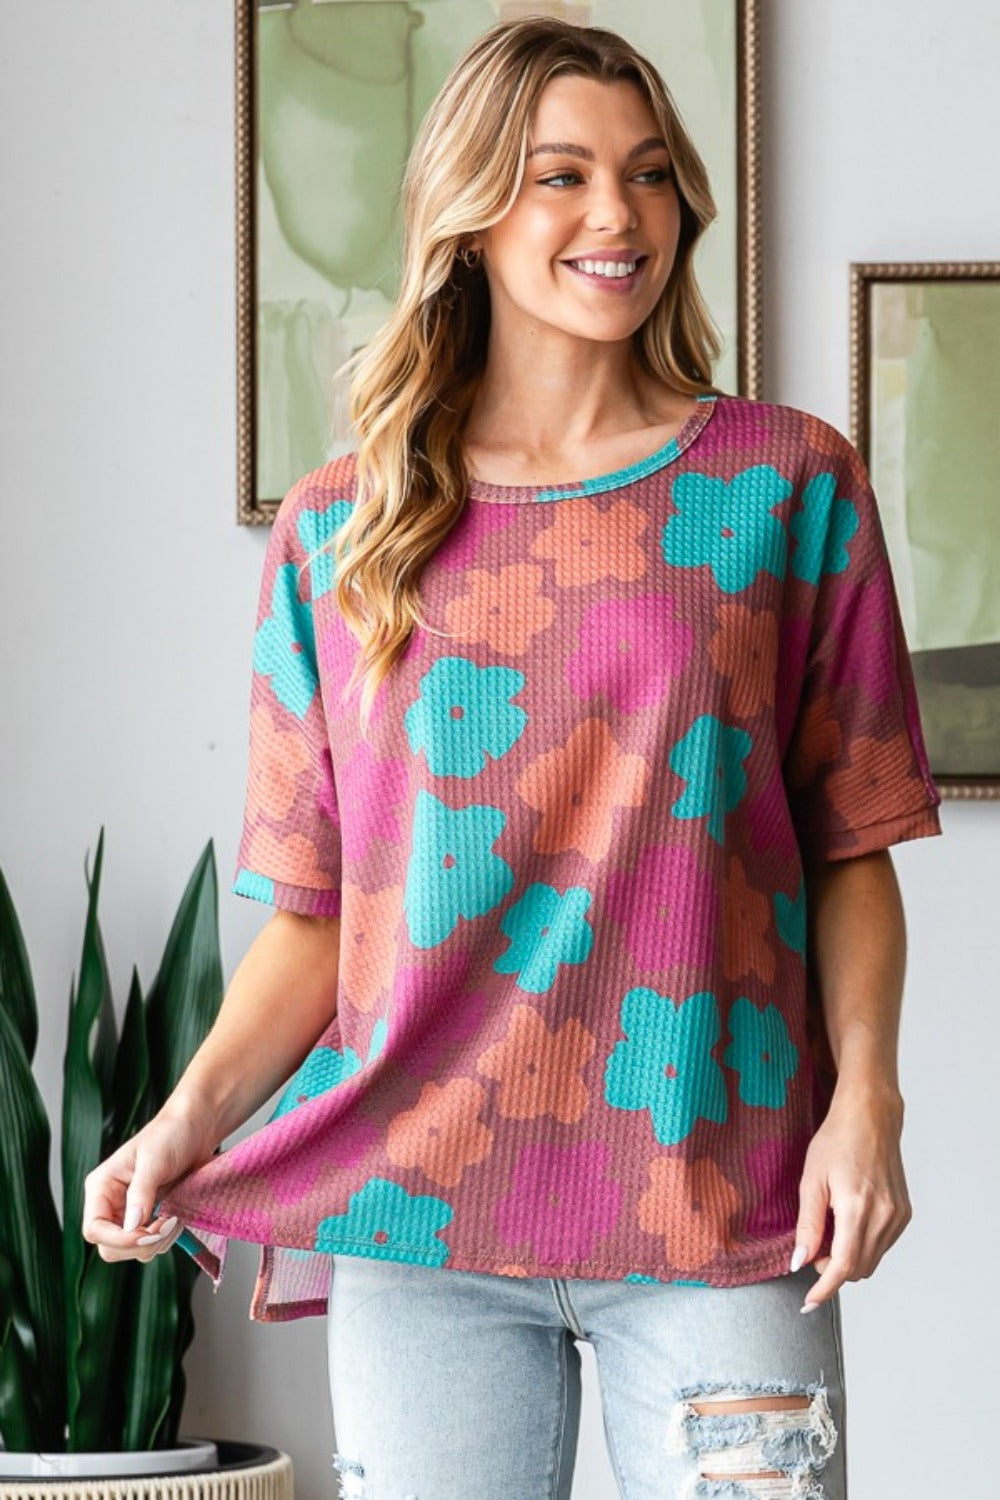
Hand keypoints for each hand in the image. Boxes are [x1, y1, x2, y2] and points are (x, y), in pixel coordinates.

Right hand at [81, 1107, 216, 1263]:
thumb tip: (132, 1226)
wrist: (196, 1128)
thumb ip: (141, 1192)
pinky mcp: (148, 1218)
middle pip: (110, 1248)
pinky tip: (176, 1221)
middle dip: (139, 1244)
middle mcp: (110, 1204)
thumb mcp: (154, 1160)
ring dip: (156, 1243)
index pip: (94, 1230)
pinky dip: (163, 1241)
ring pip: (131, 1251)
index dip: (118, 1239)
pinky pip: (148, 1245)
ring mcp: (129, 1213)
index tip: (148, 1234)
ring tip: (175, 1220)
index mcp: (101, 1187)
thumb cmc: (171, 1134)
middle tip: (166, 1225)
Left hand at [792, 1085, 910, 1311]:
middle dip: (832, 1271)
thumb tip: (799, 1262)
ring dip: (848, 1260)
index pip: (842, 1266)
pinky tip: (848, 1224)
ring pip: (871, 1261)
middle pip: (858, 1268)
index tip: (808, 1302)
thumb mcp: (811, 1180)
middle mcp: (884, 1216)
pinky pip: (882, 1246)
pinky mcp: (904, 1214)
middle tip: (812, 1249)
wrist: (870, 1117)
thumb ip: (807, 1225)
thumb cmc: (836, 1141)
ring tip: (829, 1231)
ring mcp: (898, 1216)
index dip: (824, 1288)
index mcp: (857, 1208)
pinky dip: (863, 1246)